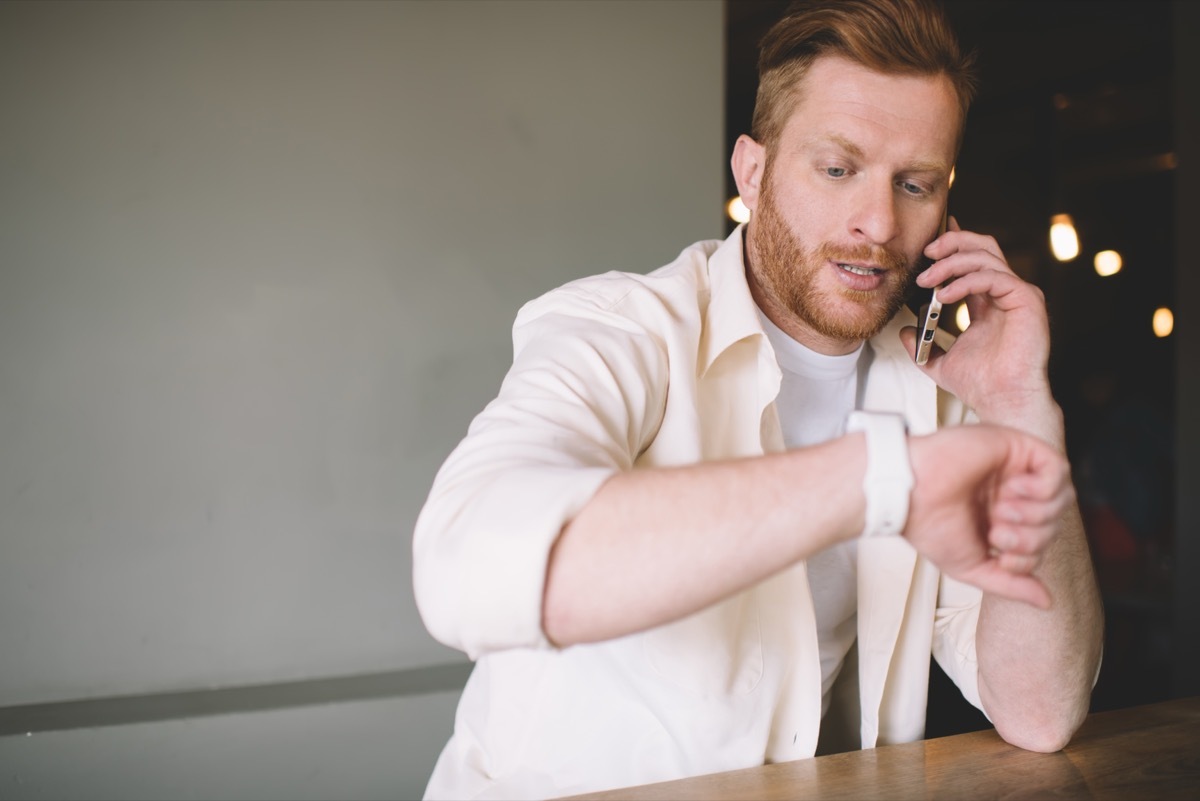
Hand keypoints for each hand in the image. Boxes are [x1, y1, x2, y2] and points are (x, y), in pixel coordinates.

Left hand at [899, 217, 1052, 423]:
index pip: (972, 261)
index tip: (929, 243)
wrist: (1002, 401)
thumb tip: (904, 332)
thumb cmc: (980, 384)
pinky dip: (965, 281)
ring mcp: (1018, 295)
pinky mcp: (1027, 300)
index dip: (953, 244)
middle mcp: (1005, 293)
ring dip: (950, 263)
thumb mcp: (938, 361)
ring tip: (926, 280)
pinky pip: (993, 277)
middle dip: (952, 242)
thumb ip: (922, 345)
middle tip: (926, 252)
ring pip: (985, 256)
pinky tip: (944, 295)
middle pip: (982, 247)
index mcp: (988, 302)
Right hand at [903, 424, 1074, 607]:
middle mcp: (1010, 493)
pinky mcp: (1017, 446)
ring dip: (1036, 513)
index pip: (1040, 540)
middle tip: (997, 532)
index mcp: (999, 518)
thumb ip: (1010, 583)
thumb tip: (1047, 603)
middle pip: (1053, 521)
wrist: (910, 493)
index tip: (998, 552)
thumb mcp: (972, 567)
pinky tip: (1012, 489)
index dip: (1029, 555)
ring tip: (1001, 510)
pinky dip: (1043, 488)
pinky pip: (1057, 469)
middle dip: (1031, 536)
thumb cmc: (929, 527)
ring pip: (1060, 497)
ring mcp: (1015, 469)